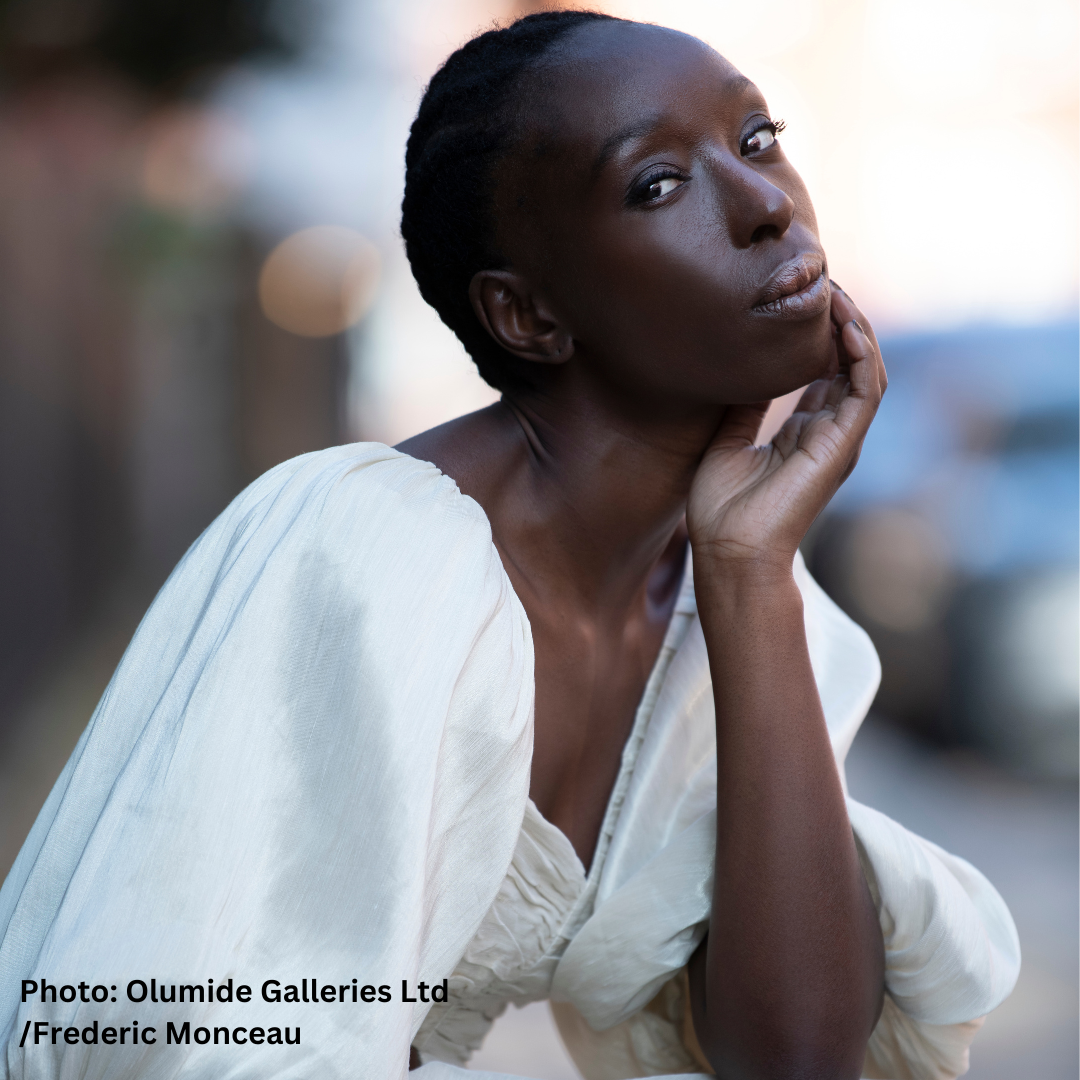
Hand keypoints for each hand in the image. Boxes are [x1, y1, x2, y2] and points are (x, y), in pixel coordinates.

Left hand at [686, 286, 885, 572]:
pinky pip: (866, 389)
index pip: (823, 373)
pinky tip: (844, 325)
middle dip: (839, 321)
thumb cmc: (721, 510)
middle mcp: (826, 433)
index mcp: (802, 434)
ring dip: (855, 329)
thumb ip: (743, 407)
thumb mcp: (726, 442)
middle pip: (848, 365)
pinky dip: (861, 354)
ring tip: (836, 292)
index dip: (817, 335)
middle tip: (821, 282)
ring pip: (865, 370)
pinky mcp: (842, 445)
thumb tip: (741, 369)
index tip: (799, 300)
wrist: (727, 551)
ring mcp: (838, 440)